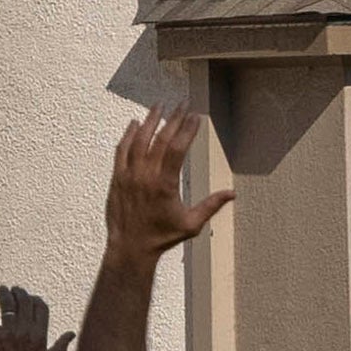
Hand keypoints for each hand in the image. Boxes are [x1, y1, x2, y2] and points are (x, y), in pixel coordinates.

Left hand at [102, 104, 232, 262]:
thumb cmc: (161, 237)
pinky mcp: (117, 178)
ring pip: (138, 140)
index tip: (195, 115)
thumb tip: (232, 193)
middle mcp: (145, 176)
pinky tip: (134, 123)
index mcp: (165, 184)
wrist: (129, 247)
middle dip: (174, 119)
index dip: (187, 130)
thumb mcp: (191, 224)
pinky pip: (121, 150)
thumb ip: (211, 205)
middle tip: (183, 103)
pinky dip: (128, 135)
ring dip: (150, 120)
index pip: (177, 149)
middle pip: (160, 140)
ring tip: (160, 105)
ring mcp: (129, 175)